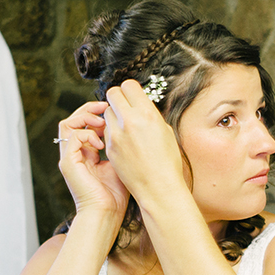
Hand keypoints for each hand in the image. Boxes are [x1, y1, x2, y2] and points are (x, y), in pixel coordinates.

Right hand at [57, 101, 129, 220]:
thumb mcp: (121, 163)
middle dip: (89, 110)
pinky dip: (87, 134)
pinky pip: (72, 137)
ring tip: (102, 121)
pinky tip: (101, 143)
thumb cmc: (117, 194)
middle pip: (73, 120)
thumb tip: (132, 128)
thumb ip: (121, 147)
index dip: (97, 114)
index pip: (85, 125)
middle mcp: (75, 154)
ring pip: (68, 124)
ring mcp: (69, 158)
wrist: (107, 213)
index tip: (115, 111)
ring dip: (85, 118)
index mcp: (86, 154)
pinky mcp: (68, 163)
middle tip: (106, 106)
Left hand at [103, 80, 186, 205]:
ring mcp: (117, 134)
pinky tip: (125, 143)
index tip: (134, 97)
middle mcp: (130, 121)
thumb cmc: (168, 162)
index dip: (131, 90)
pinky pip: (107, 130)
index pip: (129, 86)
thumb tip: (140, 107)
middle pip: (112, 94)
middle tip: (126, 107)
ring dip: (115, 115)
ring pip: (107, 112)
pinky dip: (113, 132)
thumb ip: (150, 116)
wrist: (159, 188)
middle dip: (119, 98)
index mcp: (148, 114)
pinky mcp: (110, 147)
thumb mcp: (166, 132)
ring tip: (127, 128)